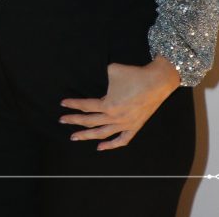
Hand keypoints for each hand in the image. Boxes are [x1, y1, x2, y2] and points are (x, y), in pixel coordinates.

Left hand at [59, 57, 180, 149]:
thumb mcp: (112, 70)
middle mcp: (114, 117)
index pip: (86, 106)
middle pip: (90, 121)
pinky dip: (110, 145)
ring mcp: (125, 124)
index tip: (63, 104)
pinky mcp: (135, 127)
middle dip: (74, 121)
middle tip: (62, 121)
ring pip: (102, 134)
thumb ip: (101, 77)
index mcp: (108, 105)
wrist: (157, 81)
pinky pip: (121, 140)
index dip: (73, 104)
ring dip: (86, 136)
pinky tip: (100, 147)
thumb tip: (95, 77)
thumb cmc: (134, 75)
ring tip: (74, 137)